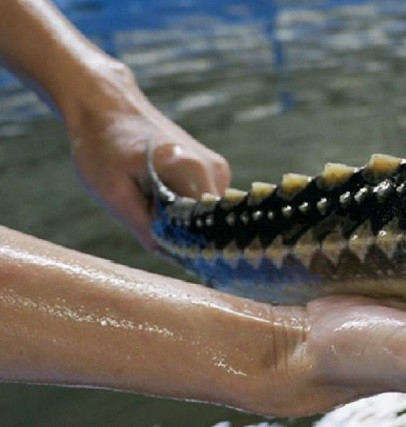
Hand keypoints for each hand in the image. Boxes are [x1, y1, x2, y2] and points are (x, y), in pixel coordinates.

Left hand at [64, 65, 229, 248]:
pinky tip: (159, 194)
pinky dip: (184, 208)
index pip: (206, 229)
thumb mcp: (113, 194)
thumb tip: (173, 256)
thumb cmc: (102, 147)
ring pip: (208, 216)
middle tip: (146, 219)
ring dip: (182, 220)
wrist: (107, 106)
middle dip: (182, 232)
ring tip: (150, 200)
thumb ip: (146, 230)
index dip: (185, 246)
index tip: (161, 245)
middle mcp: (215, 169)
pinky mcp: (215, 169)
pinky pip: (205, 204)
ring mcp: (219, 168)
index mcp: (192, 171)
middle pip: (209, 224)